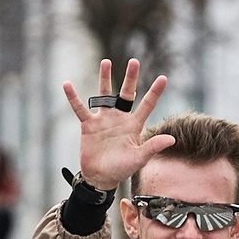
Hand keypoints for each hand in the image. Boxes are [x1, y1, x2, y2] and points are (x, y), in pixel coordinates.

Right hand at [59, 59, 171, 191]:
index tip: (164, 78)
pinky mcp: (88, 125)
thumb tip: (172, 139)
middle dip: (130, 77)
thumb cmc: (122, 169)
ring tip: (106, 62)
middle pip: (126, 93)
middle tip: (134, 61)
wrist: (100, 177)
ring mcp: (104, 119)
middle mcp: (120, 118)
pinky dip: (73, 98)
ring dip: (105, 78)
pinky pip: (80, 109)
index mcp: (134, 125)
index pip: (147, 105)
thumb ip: (153, 147)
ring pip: (105, 95)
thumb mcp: (139, 158)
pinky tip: (67, 85)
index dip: (155, 92)